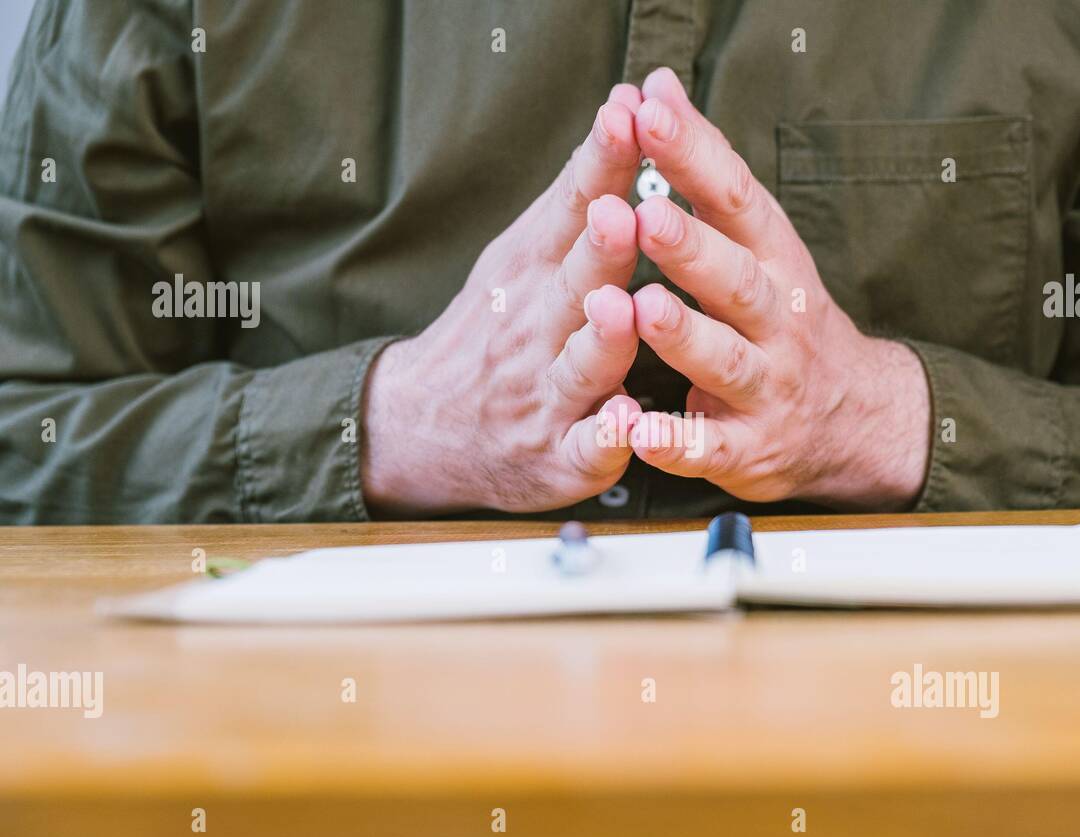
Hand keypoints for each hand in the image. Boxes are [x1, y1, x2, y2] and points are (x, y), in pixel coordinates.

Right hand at [361, 85, 646, 514]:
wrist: (423, 426)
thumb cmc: (494, 328)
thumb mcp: (521, 253)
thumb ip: (576, 192)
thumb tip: (625, 107)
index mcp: (533, 272)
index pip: (569, 209)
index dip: (598, 164)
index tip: (624, 117)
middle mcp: (538, 329)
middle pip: (574, 283)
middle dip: (599, 247)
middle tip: (620, 211)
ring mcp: (549, 395)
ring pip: (581, 365)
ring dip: (600, 338)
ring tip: (617, 310)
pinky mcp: (564, 457)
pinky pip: (587, 450)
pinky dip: (605, 438)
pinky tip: (625, 422)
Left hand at [626, 68, 930, 509]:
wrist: (854, 421)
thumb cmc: (784, 320)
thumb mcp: (761, 245)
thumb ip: (706, 177)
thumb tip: (656, 89)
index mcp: (774, 262)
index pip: (736, 199)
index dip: (695, 155)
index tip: (650, 112)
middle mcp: (778, 320)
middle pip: (737, 280)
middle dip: (693, 247)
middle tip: (645, 213)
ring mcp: (767, 387)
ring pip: (726, 362)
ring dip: (686, 337)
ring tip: (643, 309)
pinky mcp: (750, 449)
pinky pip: (711, 449)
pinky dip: (677, 442)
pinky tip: (639, 432)